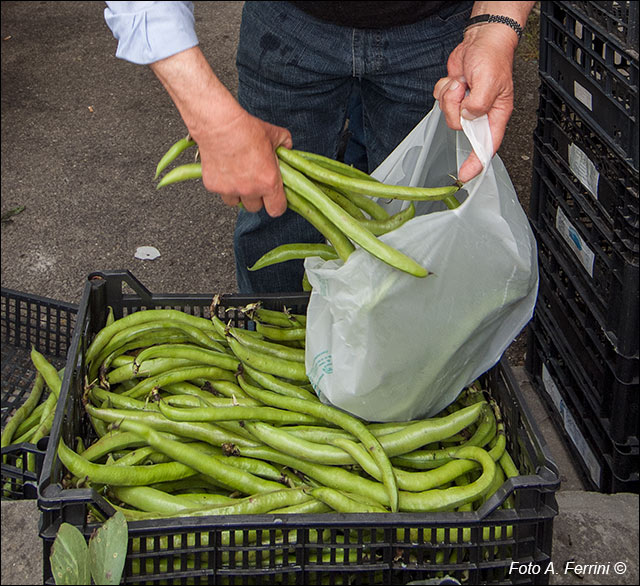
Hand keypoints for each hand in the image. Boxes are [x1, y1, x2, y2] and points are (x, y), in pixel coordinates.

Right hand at [151, 47, 291, 216]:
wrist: (219, 124)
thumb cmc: (246, 129)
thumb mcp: (274, 134)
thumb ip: (284, 144)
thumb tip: (288, 147)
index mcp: (269, 182)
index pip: (277, 210)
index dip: (277, 204)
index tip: (275, 198)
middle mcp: (250, 190)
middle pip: (256, 208)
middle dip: (256, 198)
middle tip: (254, 182)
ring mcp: (231, 190)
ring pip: (237, 202)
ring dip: (239, 194)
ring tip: (238, 176)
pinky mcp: (214, 186)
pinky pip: (221, 192)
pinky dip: (223, 184)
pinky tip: (225, 169)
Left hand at [434, 25, 517, 182]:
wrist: (481, 40)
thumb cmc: (493, 58)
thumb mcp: (490, 82)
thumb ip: (479, 105)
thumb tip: (468, 117)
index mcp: (495, 115)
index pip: (487, 145)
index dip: (476, 162)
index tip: (465, 175)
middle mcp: (480, 113)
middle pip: (459, 127)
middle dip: (456, 108)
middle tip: (464, 90)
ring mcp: (465, 106)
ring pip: (447, 114)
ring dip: (450, 95)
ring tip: (462, 81)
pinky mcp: (454, 98)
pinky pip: (440, 101)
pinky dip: (444, 88)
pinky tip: (455, 79)